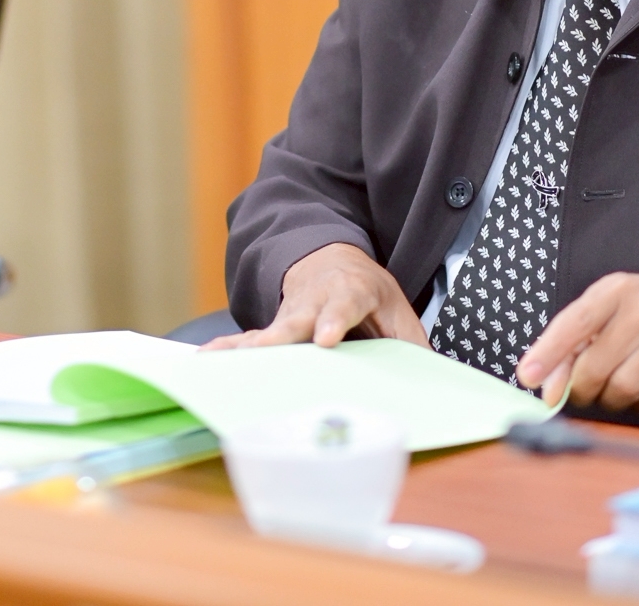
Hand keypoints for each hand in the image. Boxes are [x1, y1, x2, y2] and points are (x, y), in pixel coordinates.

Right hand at [203, 243, 429, 349]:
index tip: (325, 339)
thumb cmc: (365, 290)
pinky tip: (204, 361)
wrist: (327, 261)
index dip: (333, 321)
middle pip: (295, 320)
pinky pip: (249, 342)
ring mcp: (288, 315)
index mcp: (350, 292)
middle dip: (281, 336)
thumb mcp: (396, 306)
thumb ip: (411, 341)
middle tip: (266, 351)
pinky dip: (227, 351)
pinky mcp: (271, 329)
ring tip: (215, 359)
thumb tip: (434, 378)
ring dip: (241, 347)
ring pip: (265, 333)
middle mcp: (313, 302)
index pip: (343, 306)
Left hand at [516, 272, 638, 412]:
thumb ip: (573, 340)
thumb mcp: (609, 307)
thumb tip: (547, 386)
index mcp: (617, 289)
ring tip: (614, 387)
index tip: (528, 377)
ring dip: (611, 399)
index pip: (575, 323)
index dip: (548, 354)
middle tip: (583, 390)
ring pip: (624, 388)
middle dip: (582, 388)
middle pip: (597, 367)